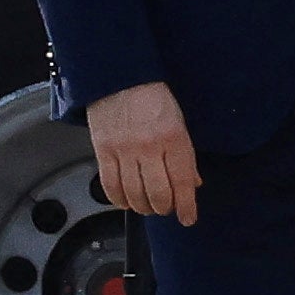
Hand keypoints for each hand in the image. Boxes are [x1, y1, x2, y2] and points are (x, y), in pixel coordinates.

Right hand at [86, 78, 200, 226]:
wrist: (118, 77)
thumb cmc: (152, 97)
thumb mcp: (179, 123)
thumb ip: (185, 156)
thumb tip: (191, 183)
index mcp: (173, 138)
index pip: (182, 182)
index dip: (186, 207)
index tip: (187, 218)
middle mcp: (149, 146)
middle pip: (158, 194)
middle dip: (164, 208)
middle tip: (166, 208)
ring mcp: (124, 149)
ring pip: (134, 194)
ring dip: (143, 207)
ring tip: (147, 206)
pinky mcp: (103, 149)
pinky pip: (110, 185)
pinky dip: (119, 199)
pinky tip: (126, 201)